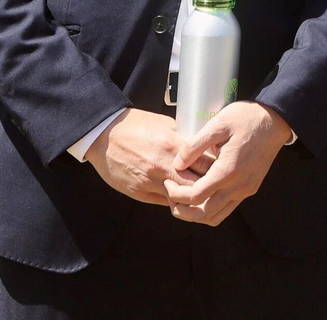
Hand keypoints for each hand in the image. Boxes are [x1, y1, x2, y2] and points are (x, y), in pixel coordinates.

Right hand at [83, 108, 206, 204]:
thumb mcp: (164, 124)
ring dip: (191, 197)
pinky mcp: (138, 193)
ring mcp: (149, 182)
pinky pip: (163, 202)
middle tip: (216, 184)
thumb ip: (183, 137)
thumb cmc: (135, 125)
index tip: (223, 168)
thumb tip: (203, 145)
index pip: (206, 164)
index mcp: (172, 146)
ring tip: (200, 192)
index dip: (216, 168)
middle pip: (196, 185)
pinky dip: (174, 199)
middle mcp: (162, 167)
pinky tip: (180, 195)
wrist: (103, 135)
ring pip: (181, 198)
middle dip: (208, 186)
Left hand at [163, 102, 292, 226]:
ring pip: (216, 217)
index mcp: (228, 171)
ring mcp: (246, 189)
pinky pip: (227, 208)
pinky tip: (202, 194)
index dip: (176, 193)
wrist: (275, 119)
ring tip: (183, 199)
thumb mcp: (217, 124)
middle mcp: (238, 186)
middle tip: (171, 197)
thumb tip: (177, 165)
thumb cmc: (246, 118)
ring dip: (196, 214)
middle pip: (204, 214)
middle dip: (182, 210)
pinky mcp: (250, 188)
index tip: (168, 181)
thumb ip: (194, 146)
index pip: (195, 196)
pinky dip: (210, 209)